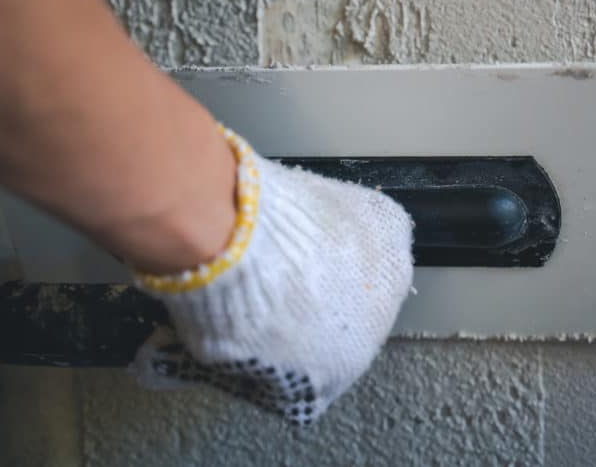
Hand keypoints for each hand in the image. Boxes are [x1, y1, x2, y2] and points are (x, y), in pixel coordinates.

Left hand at [132, 128, 414, 424]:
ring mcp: (387, 277)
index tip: (270, 324)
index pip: (317, 371)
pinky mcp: (389, 231)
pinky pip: (373, 230)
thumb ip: (242, 363)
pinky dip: (349, 224)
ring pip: (363, 274)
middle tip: (281, 278)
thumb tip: (206, 360)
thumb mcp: (217, 355)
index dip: (289, 343)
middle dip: (316, 302)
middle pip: (346, 320)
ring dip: (337, 262)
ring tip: (295, 244)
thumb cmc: (225, 299)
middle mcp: (372, 332)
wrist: (234, 236)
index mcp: (332, 375)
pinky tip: (314, 219)